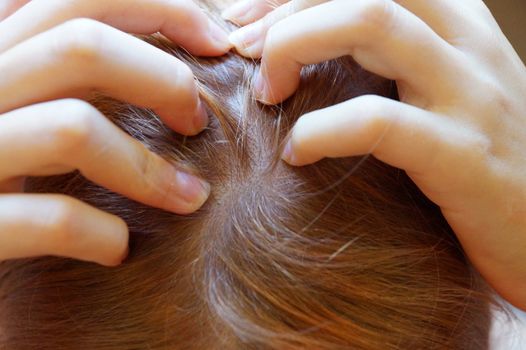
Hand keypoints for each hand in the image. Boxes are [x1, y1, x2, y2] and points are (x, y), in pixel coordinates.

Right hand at [0, 0, 229, 265]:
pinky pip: (48, 218)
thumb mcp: (23, 102)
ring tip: (191, 198)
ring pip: (73, 127)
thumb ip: (61, 71)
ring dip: (149, 169)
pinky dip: (100, 234)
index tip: (215, 41)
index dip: (162, 8)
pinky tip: (118, 249)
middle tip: (198, 122)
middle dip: (165, 78)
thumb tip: (155, 48)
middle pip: (81, 46)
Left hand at [224, 0, 525, 308]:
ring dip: (294, 46)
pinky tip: (296, 153)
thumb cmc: (479, 163)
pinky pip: (380, 122)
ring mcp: (470, 96)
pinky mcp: (465, 157)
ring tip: (265, 94)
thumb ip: (393, 64)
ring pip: (372, 22)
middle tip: (239, 49)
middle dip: (284, 8)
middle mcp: (466, 46)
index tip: (244, 21)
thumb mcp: (440, 95)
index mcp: (457, 25)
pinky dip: (323, 130)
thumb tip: (310, 57)